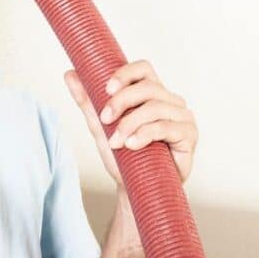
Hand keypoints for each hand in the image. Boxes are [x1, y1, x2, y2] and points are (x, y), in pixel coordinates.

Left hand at [64, 60, 197, 185]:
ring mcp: (182, 116)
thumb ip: (88, 100)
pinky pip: (167, 127)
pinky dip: (145, 134)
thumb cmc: (122, 156)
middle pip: (148, 87)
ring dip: (130, 123)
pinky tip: (132, 145)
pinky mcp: (189, 134)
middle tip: (104, 119)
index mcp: (152, 92)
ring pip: (155, 107)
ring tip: (117, 141)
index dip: (125, 74)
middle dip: (122, 101)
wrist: (134, 189)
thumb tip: (69, 73)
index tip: (106, 89)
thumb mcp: (101, 126)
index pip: (143, 68)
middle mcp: (170, 100)